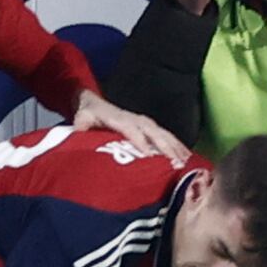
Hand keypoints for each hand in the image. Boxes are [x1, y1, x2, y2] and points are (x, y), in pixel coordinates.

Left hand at [70, 90, 187, 163]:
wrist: (93, 102)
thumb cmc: (87, 114)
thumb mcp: (80, 119)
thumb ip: (80, 126)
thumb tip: (79, 135)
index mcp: (118, 118)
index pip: (130, 129)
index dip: (139, 141)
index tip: (148, 155)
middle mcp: (135, 119)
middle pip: (153, 132)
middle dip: (165, 147)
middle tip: (175, 163)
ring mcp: (145, 122)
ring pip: (163, 134)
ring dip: (175, 147)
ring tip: (186, 162)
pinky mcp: (151, 126)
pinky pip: (167, 136)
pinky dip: (178, 146)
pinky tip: (187, 157)